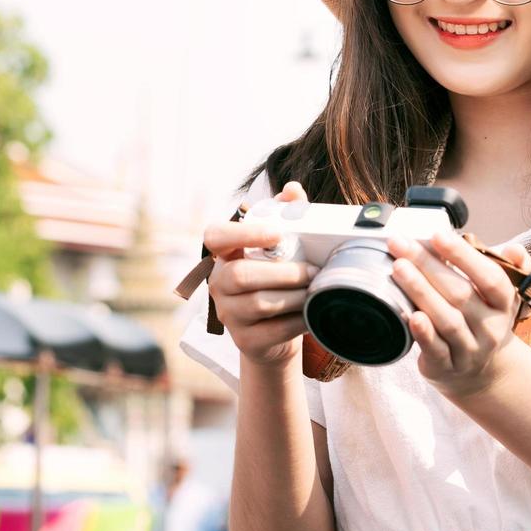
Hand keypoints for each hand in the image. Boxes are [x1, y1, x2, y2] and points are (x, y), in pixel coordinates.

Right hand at [204, 181, 319, 369]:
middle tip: (313, 272)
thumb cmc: (278, 284)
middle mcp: (219, 284)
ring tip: (315, 291)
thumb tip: (293, 190)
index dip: (242, 233)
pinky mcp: (245, 341)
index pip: (215, 237)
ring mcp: (229, 315)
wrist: (276, 336)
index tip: (277, 234)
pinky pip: (273, 330)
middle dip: (283, 273)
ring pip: (259, 304)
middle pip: (241, 276)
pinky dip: (297, 321)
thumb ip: (287, 216)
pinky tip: (311, 314)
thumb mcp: (283, 250)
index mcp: (225, 256)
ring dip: (294, 297)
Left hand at [388, 231, 530, 396]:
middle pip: (460, 294)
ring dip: (420, 291)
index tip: (437, 235)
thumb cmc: (480, 318)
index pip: (490, 277)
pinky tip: (410, 314)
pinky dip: (423, 332)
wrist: (478, 371)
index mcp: (503, 303)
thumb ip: (504, 266)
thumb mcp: (497, 294)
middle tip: (400, 244)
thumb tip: (513, 249)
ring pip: (446, 319)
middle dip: (427, 265)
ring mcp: (469, 350)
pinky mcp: (446, 367)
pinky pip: (436, 349)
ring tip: (398, 268)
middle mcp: (490, 327)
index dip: (464, 255)